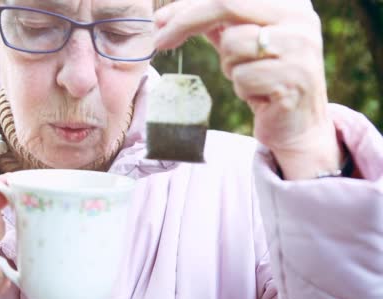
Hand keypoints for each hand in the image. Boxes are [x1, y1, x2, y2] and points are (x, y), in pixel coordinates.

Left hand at [154, 0, 343, 178]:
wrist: (299, 125)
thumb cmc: (264, 80)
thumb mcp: (240, 43)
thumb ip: (216, 23)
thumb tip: (167, 16)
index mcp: (289, 3)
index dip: (189, 5)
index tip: (160, 21)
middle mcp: (299, 18)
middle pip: (228, 4)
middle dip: (186, 21)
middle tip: (159, 41)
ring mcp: (300, 47)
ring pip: (232, 45)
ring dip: (230, 68)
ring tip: (250, 79)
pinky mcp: (294, 78)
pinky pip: (242, 77)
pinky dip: (243, 89)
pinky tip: (261, 95)